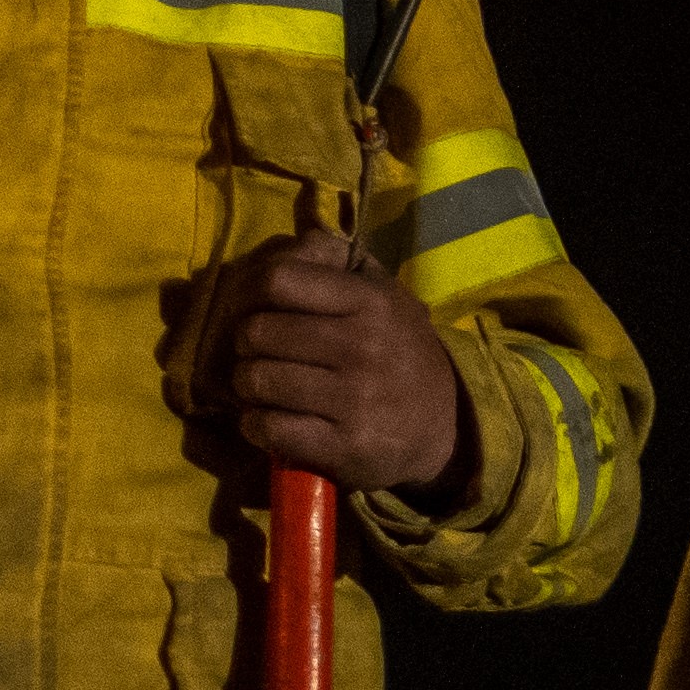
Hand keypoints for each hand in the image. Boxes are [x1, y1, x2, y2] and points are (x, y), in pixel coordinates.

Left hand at [214, 231, 473, 505]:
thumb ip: (335, 267)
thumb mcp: (383, 296)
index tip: (251, 310)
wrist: (445, 425)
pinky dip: (256, 426)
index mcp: (369, 301)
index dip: (248, 293)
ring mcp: (354, 399)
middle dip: (245, 346)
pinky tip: (268, 422)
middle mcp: (362, 346)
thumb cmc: (398, 351)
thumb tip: (289, 242)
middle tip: (258, 355)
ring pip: (256, 381)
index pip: (278, 280)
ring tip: (263, 389)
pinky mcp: (344, 447)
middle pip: (256, 333)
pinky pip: (269, 428)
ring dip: (247, 387)